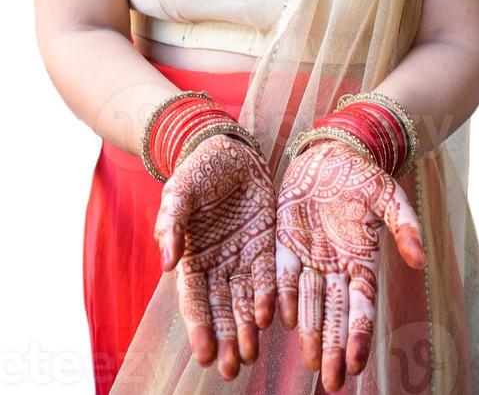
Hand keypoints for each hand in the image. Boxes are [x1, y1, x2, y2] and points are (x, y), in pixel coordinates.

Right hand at [153, 133, 276, 379]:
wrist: (230, 149)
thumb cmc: (198, 172)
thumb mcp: (180, 192)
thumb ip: (172, 224)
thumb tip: (167, 263)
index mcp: (192, 257)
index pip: (195, 300)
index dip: (199, 326)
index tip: (204, 352)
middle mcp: (218, 264)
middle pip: (221, 308)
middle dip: (225, 338)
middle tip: (230, 368)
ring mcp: (243, 255)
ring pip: (245, 299)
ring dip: (247, 327)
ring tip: (250, 354)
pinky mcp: (267, 243)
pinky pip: (269, 275)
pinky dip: (269, 297)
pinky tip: (272, 317)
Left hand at [275, 139, 424, 392]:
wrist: (331, 152)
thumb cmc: (363, 175)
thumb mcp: (388, 195)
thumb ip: (404, 226)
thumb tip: (421, 260)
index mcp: (362, 261)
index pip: (362, 306)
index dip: (359, 334)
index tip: (356, 364)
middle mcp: (335, 267)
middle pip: (336, 314)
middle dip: (334, 348)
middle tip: (331, 382)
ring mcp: (309, 257)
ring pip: (309, 302)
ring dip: (309, 332)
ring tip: (311, 363)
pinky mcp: (285, 242)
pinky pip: (281, 273)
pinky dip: (279, 296)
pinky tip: (276, 319)